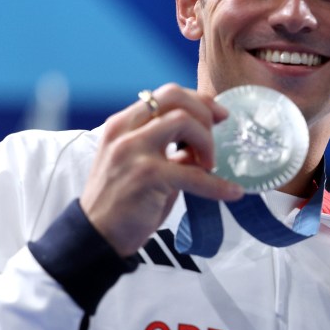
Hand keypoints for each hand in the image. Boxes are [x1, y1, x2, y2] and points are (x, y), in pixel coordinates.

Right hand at [79, 83, 244, 256]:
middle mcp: (124, 131)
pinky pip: (193, 174)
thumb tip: (202, 141)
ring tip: (209, 165)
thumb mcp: (142, 163)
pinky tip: (232, 192)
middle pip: (174, 98)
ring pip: (183, 122)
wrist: (98, 235)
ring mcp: (132, 151)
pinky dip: (217, 184)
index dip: (199, 101)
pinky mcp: (145, 175)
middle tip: (217, 137)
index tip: (218, 116)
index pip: (166, 94)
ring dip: (206, 142)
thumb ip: (167, 147)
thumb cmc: (123, 199)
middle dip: (205, 113)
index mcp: (122, 124)